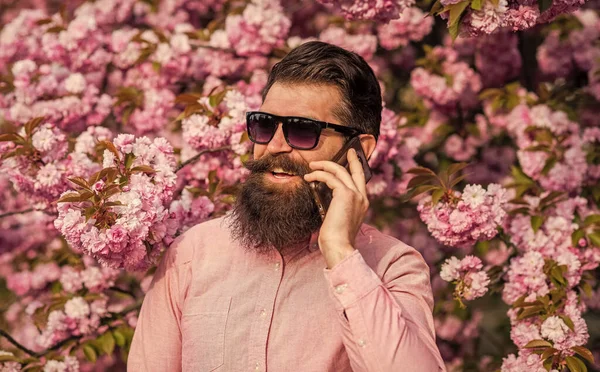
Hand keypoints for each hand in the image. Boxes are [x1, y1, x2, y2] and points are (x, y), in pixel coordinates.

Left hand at [303, 148, 368, 267]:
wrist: (339, 246)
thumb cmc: (336, 239)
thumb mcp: (339, 219)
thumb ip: (338, 208)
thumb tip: (328, 200)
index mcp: (362, 204)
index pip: (360, 182)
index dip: (357, 169)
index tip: (353, 160)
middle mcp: (362, 198)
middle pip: (357, 172)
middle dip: (353, 159)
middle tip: (348, 150)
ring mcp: (356, 195)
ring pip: (341, 171)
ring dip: (325, 166)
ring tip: (312, 167)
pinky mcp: (345, 194)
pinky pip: (330, 178)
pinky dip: (319, 175)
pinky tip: (309, 177)